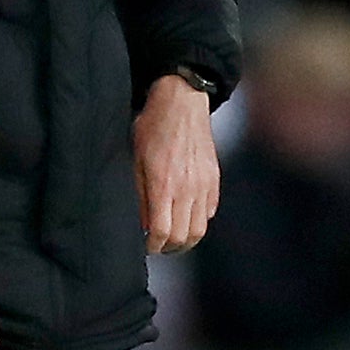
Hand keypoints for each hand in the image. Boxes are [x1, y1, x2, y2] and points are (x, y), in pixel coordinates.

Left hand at [136, 76, 219, 254]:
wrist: (182, 101)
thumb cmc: (153, 126)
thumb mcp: (136, 159)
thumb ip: (139, 194)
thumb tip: (141, 224)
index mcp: (163, 185)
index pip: (162, 233)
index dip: (152, 246)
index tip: (146, 245)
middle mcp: (187, 189)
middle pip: (183, 238)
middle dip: (168, 248)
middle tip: (157, 245)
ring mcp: (204, 185)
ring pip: (200, 230)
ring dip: (185, 239)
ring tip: (172, 237)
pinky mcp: (214, 179)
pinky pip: (209, 212)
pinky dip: (198, 220)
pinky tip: (185, 215)